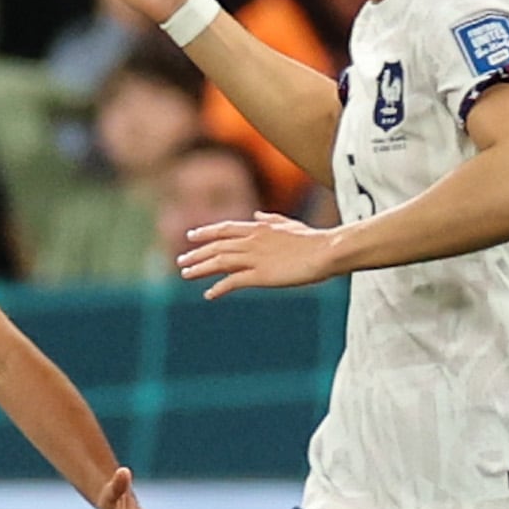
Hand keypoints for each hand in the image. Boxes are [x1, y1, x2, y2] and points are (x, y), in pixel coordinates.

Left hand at [177, 210, 337, 296]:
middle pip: (216, 246)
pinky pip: (233, 282)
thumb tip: (258, 214)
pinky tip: (209, 294)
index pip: (225, 229)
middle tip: (181, 261)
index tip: (191, 236)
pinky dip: (218, 287)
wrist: (326, 251)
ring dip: (200, 268)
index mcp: (259, 227)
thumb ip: (271, 219)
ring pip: (219, 261)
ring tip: (186, 275)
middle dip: (196, 253)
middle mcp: (252, 240)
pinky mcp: (260, 275)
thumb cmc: (313, 239)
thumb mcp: (289, 224)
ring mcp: (255, 257)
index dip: (206, 232)